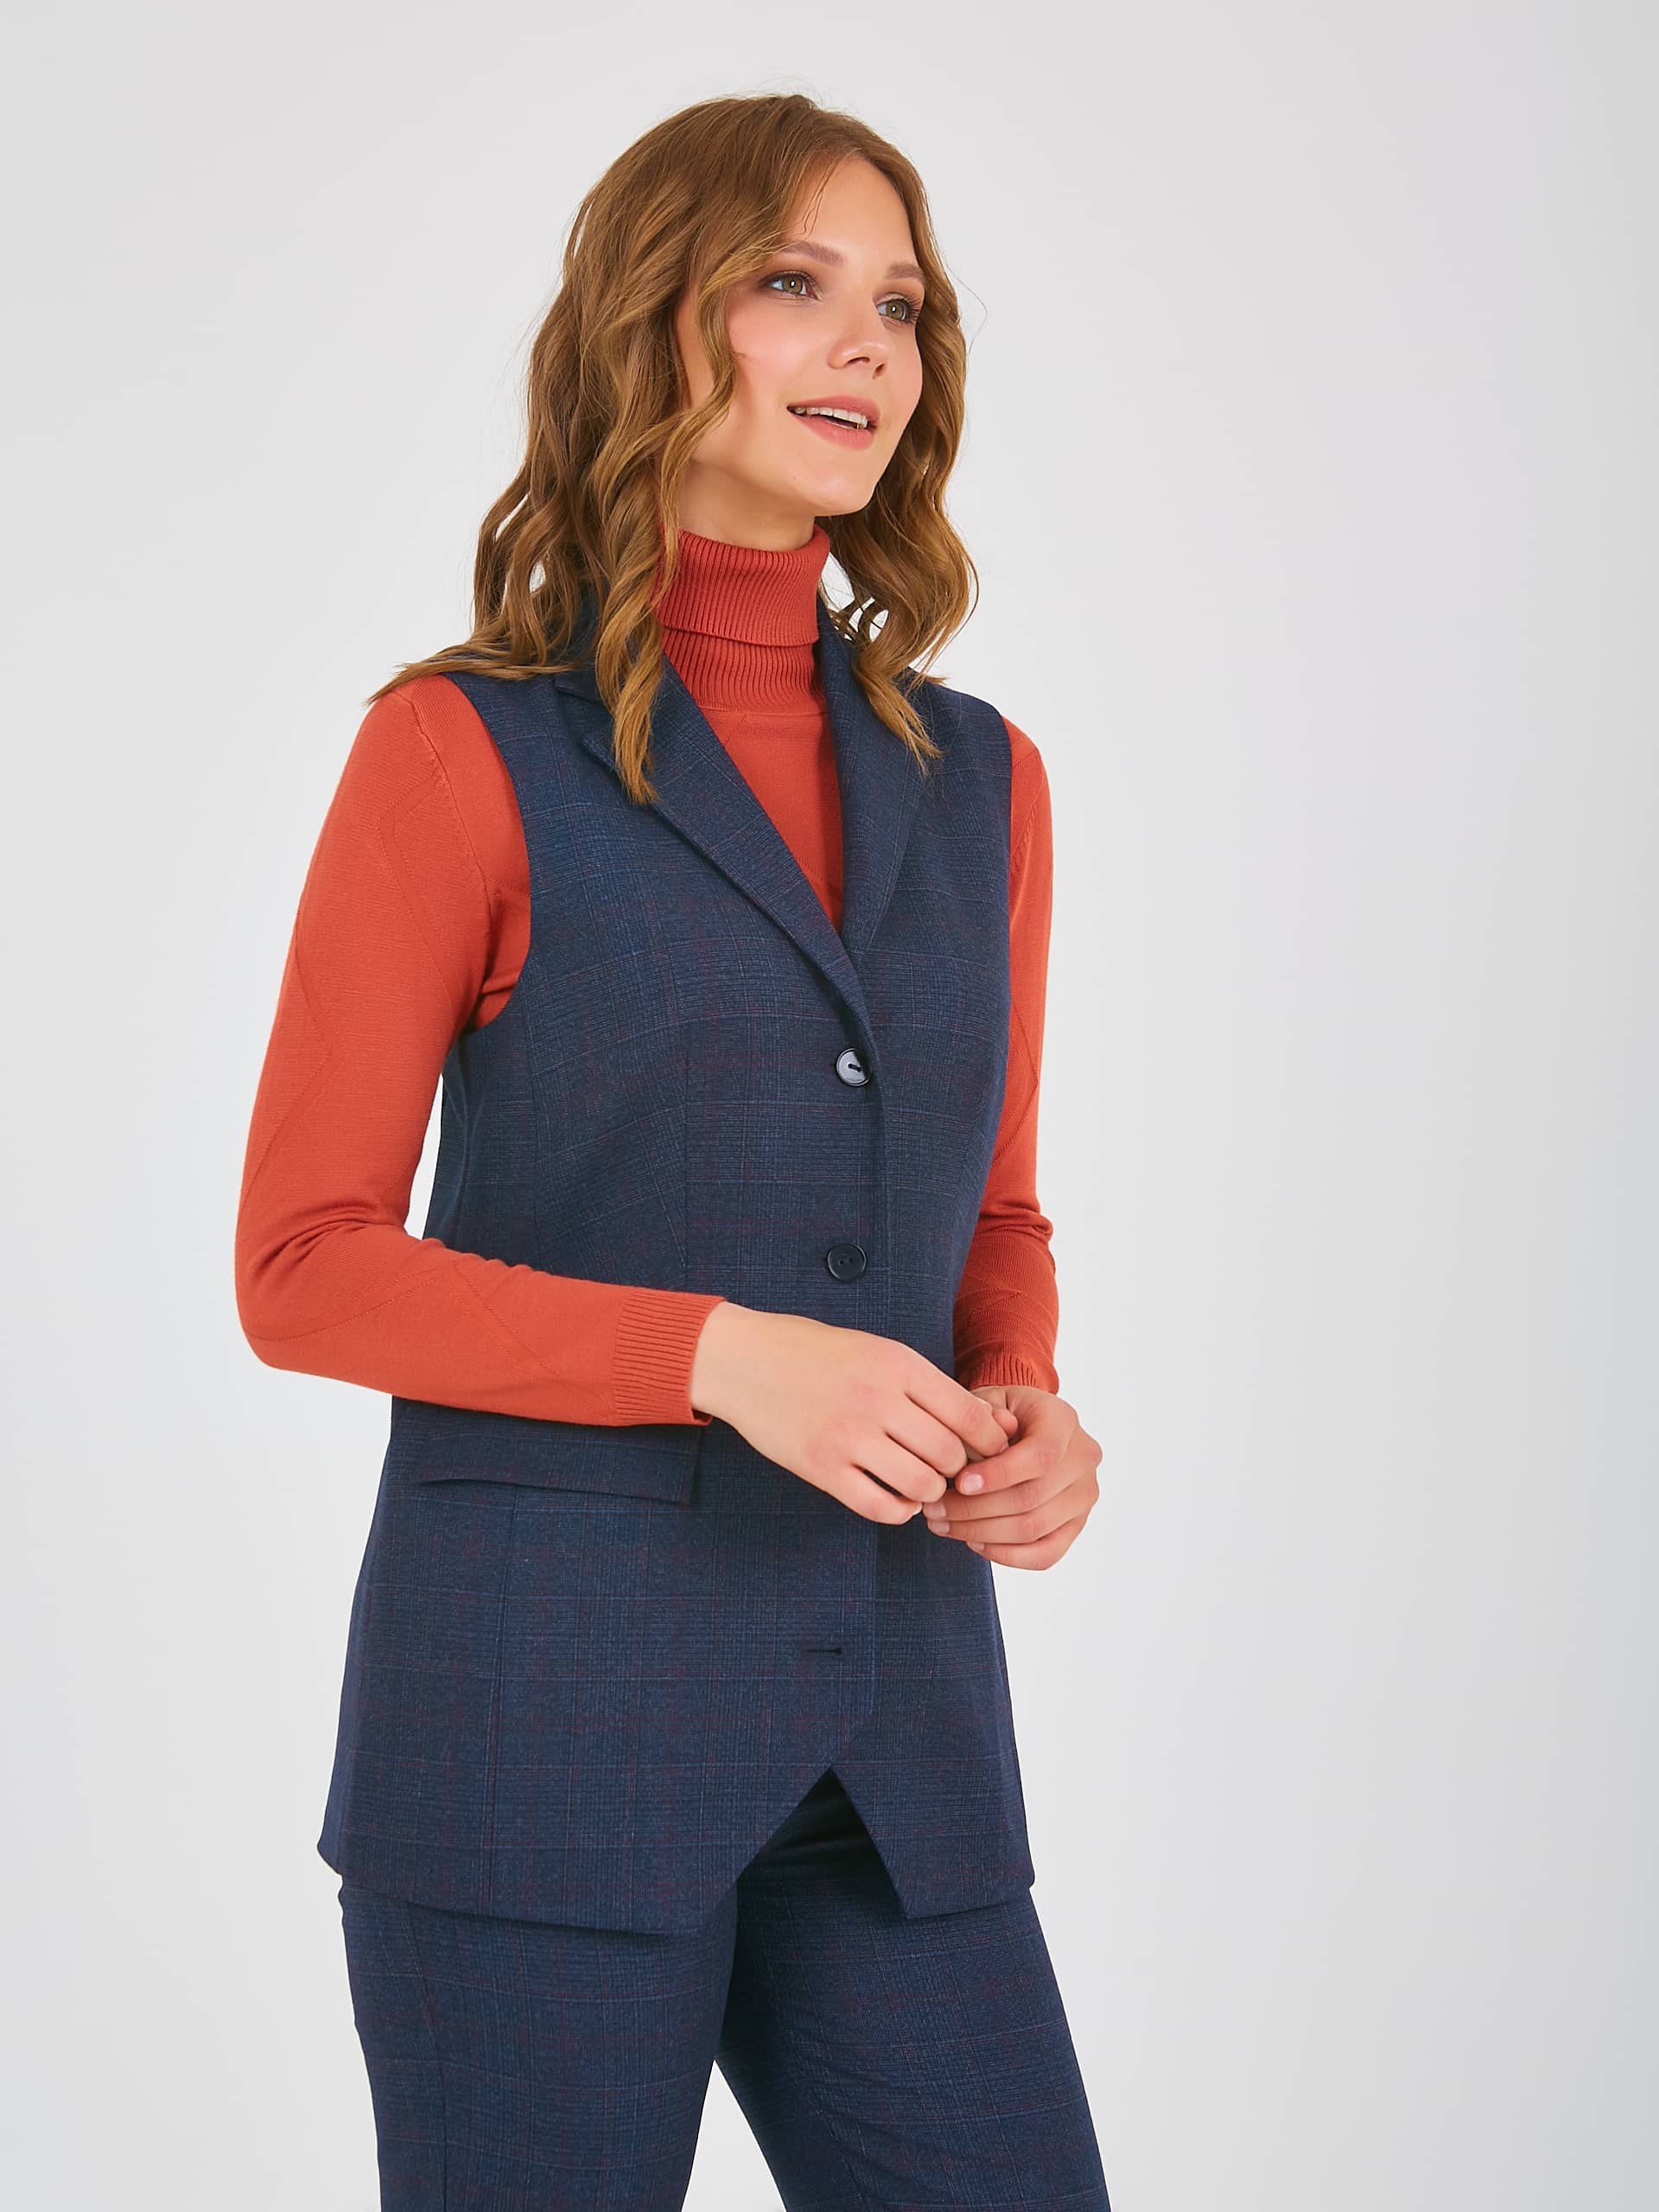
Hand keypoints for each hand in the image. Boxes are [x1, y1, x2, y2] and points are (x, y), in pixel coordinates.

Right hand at [689, 1304, 1019, 1524]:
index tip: (990, 1450)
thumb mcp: (878, 1350)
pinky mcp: (821, 1467)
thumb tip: (985, 1423)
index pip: (968, 1413)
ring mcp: (847, 1436)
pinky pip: (879, 1507)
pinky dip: (898, 1511)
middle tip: (952, 1471)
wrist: (744, 1360)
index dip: (990, 1440)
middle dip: (960, 1469)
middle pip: (949, 1454)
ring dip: (930, 1492)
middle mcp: (876, 1399)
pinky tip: (898, 1500)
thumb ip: (926, 1384)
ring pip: (920, 1484)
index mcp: (897, 1364)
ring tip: (924, 1483)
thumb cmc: (817, 1353)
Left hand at [920, 1384, 1101, 1568]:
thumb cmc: (1002, 1414)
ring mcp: (1083, 1495)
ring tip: (944, 1525)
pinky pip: (1045, 1554)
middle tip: (934, 1511)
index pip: (1040, 1456)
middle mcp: (1083, 1459)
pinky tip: (974, 1541)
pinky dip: (1006, 1555)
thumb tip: (976, 1448)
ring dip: (981, 1533)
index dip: (998, 1475)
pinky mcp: (1076, 1525)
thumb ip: (982, 1417)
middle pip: (1032, 1498)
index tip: (959, 1483)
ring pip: (1033, 1529)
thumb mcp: (988, 1400)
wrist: (1025, 1424)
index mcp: (1063, 1421)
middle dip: (975, 1510)